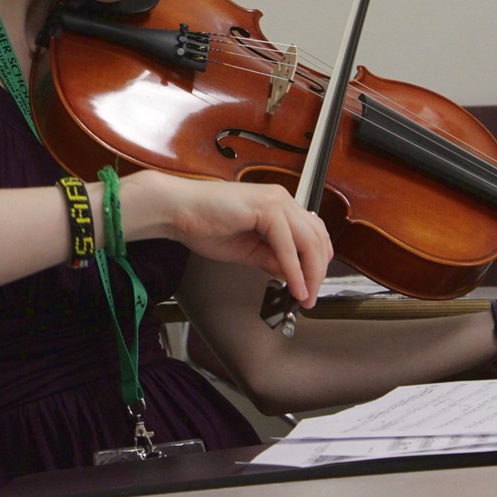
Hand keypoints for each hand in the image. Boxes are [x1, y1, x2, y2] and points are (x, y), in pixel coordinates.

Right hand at [129, 172, 333, 306]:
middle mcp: (281, 199)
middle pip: (317, 237)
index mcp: (278, 206)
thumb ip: (272, 259)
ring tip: (305, 295)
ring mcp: (275, 200)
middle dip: (318, 271)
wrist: (177, 211)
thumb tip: (292, 275)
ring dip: (311, 272)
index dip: (317, 263)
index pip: (313, 233)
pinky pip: (288, 243)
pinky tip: (294, 286)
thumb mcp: (247, 249)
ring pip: (309, 240)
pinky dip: (293, 269)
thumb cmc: (203, 224)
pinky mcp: (266, 206)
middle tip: (311, 297)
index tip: (311, 287)